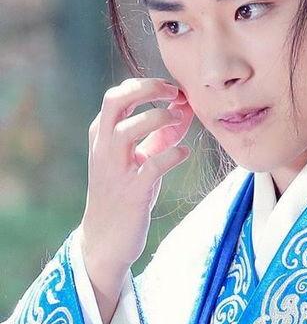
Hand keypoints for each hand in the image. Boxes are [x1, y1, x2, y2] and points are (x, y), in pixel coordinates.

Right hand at [80, 77, 193, 276]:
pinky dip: (172, 154)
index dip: (147, 85)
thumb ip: (160, 133)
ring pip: (128, 129)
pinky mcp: (132, 192)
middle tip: (173, 92)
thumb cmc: (124, 191)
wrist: (105, 239)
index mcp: (103, 135)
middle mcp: (104, 147)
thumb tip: (186, 108)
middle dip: (147, 89)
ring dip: (158, 117)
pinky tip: (184, 153)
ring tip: (178, 120)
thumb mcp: (139, 157)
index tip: (171, 90)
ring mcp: (116, 169)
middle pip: (116, 100)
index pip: (117, 94)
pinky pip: (152, 166)